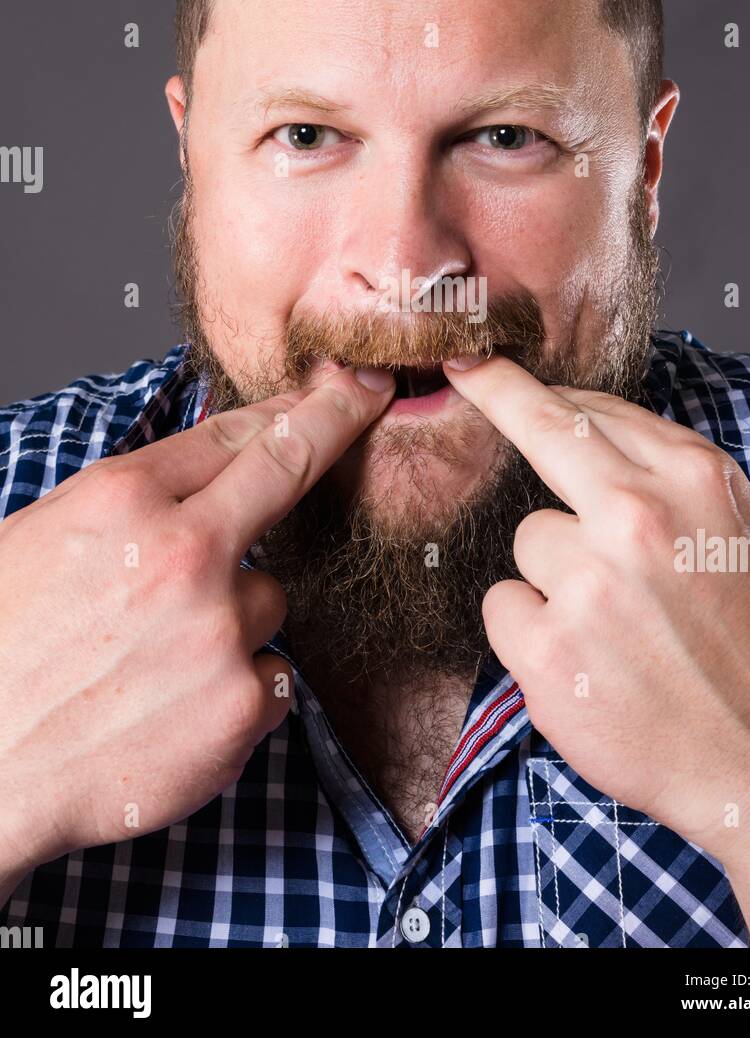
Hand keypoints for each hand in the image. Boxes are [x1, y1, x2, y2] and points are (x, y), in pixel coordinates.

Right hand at [0, 361, 393, 885]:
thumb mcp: (43, 540)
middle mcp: (181, 554)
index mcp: (121, 503)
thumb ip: (133, 503)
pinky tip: (173, 710)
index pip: (230, 433)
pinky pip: (272, 675)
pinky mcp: (240, 704)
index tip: (335, 385)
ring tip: (153, 662)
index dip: (290, 406)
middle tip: (368, 395)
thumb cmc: (2, 650)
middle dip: (337, 418)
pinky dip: (236, 691)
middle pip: (289, 468)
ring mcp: (219, 629)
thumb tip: (208, 473)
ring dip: (233, 622)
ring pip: (269, 599)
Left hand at [443, 354, 749, 888]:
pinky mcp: (549, 650)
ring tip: (612, 627)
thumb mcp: (738, 530)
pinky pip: (504, 607)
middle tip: (460, 369)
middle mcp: (638, 517)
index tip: (481, 360)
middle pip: (541, 431)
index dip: (530, 385)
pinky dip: (532, 634)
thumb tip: (585, 425)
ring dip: (553, 577)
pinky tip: (585, 663)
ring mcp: (589, 583)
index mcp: (692, 481)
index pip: (593, 410)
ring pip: (527, 541)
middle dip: (494, 392)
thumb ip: (665, 475)